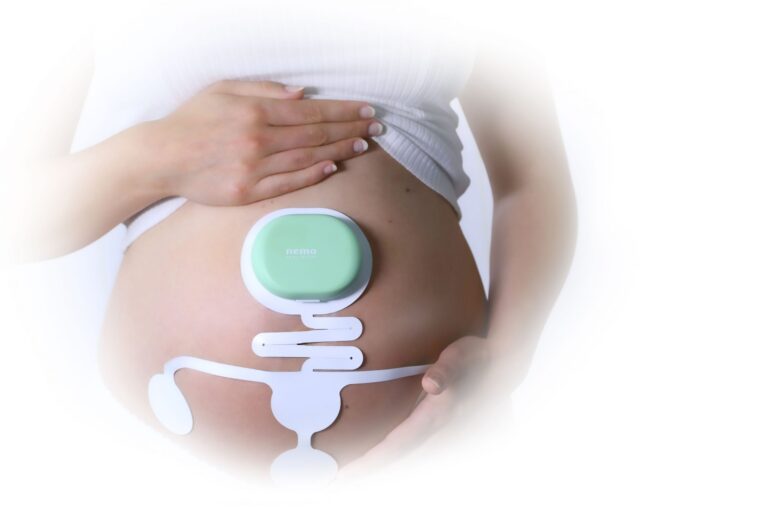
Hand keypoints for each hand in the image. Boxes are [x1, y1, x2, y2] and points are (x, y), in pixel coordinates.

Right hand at [141, 79, 381, 205]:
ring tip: (362, 146)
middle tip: (376, 128)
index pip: (312, 111)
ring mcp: (255, 169)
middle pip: (316, 135)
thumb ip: (264, 90)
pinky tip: (333, 167)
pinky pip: (289, 183)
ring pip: (308, 158)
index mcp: (255, 112)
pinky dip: (313, 174)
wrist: (161, 157)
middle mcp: (259, 140)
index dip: (343, 111)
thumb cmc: (191, 119)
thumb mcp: (222, 90)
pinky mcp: (248, 192)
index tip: (365, 110)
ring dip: (340, 151)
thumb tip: (303, 95)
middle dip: (351, 129)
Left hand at [335, 335, 493, 481]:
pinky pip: (411, 446)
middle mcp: (436, 428)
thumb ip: (448, 368)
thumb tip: (432, 384)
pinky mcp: (437, 426)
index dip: (373, 461)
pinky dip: (392, 455)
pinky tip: (378, 456)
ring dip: (380, 464)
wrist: (500, 366)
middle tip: (339, 480)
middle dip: (369, 469)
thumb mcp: (462, 355)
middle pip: (398, 457)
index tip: (347, 474)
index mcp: (436, 416)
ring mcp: (438, 430)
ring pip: (405, 455)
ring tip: (352, 473)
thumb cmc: (476, 358)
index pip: (398, 444)